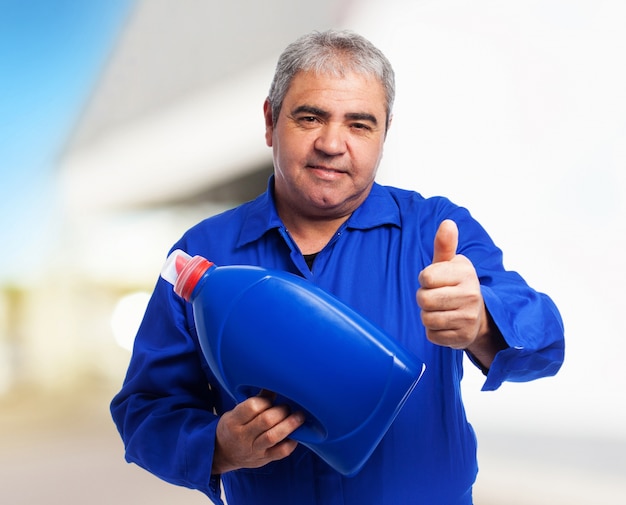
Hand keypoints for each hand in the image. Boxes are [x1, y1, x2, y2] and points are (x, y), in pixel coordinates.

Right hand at [212, 390, 305, 474]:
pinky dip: (291, 443)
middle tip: (287, 407)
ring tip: (299, 417)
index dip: (267, 400)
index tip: (274, 396)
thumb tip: (273, 385)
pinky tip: (297, 435)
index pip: (252, 407)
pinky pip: (280, 452)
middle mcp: (243, 436)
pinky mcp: (264, 459)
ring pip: (273, 436)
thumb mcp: (235, 412)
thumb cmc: (232, 428)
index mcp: (234, 421)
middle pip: (265, 421)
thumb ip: (255, 401)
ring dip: (289, 424)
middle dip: (281, 411)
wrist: (222, 454)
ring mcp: (254, 449)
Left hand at [416, 220, 487, 349]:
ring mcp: (468, 317)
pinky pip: (432, 335)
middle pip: (424, 299)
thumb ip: (444, 245)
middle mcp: (471, 294)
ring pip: (427, 319)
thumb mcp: (450, 263)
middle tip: (437, 296)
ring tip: (441, 310)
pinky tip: (446, 324)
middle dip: (424, 299)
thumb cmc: (456, 285)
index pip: (426, 277)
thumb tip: (447, 223)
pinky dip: (434, 331)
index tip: (435, 280)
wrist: (478, 316)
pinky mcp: (463, 337)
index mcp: (465, 273)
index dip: (425, 279)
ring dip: (428, 316)